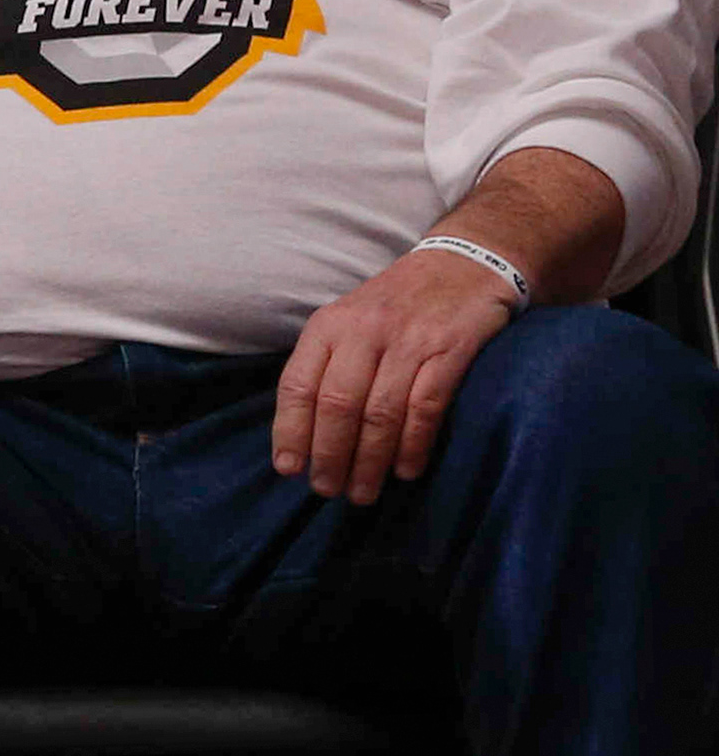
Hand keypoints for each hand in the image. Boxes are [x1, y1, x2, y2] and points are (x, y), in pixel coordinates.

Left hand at [271, 245, 521, 503]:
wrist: (465, 263)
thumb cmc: (396, 304)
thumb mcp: (347, 321)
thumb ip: (326, 365)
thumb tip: (302, 433)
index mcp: (329, 326)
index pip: (297, 385)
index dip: (290, 431)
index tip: (289, 469)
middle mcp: (364, 331)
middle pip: (337, 405)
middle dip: (330, 456)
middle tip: (328, 490)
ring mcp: (409, 340)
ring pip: (380, 412)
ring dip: (369, 461)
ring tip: (363, 492)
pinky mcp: (451, 349)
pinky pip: (426, 407)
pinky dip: (413, 445)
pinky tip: (406, 470)